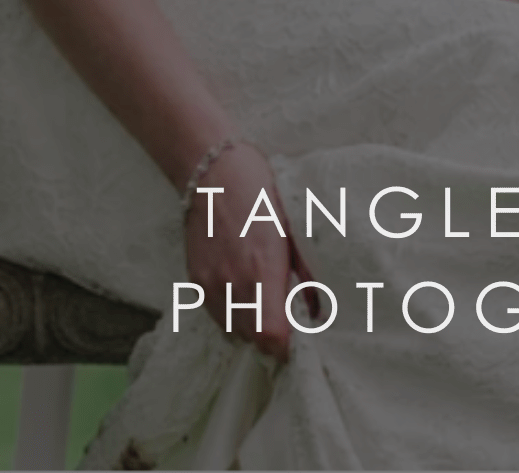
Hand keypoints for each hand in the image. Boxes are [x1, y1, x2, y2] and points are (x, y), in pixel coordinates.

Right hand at [182, 141, 313, 361]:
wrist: (212, 171)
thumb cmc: (259, 189)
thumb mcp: (294, 223)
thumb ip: (308, 269)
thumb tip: (322, 304)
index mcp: (262, 267)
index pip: (273, 334)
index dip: (290, 346)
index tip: (304, 339)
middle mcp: (233, 283)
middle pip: (255, 340)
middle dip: (276, 340)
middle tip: (293, 323)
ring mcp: (211, 284)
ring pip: (235, 331)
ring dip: (254, 329)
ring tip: (270, 307)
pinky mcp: (197, 281)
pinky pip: (218, 316)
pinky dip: (235, 316)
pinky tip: (248, 294)